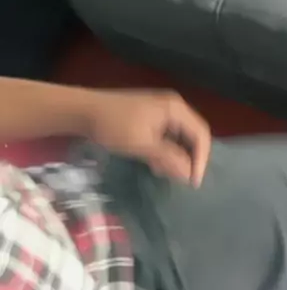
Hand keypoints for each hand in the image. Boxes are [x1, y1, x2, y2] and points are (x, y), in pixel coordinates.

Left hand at [90, 89, 210, 186]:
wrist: (82, 110)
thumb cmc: (114, 125)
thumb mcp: (143, 144)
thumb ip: (169, 158)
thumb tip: (189, 174)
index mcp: (176, 108)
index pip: (201, 134)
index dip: (201, 159)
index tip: (194, 182)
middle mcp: (173, 107)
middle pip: (192, 135)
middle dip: (189, 159)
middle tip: (182, 181)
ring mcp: (161, 111)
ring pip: (179, 137)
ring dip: (176, 157)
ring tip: (166, 174)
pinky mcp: (150, 118)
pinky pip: (166, 136)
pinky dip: (165, 152)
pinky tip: (155, 164)